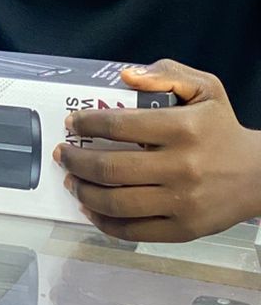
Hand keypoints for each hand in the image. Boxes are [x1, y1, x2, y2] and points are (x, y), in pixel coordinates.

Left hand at [56, 60, 260, 242]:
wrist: (258, 175)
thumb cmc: (222, 129)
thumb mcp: (204, 88)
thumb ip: (166, 73)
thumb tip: (125, 76)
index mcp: (183, 129)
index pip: (119, 125)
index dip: (87, 123)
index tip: (72, 124)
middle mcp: (181, 167)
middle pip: (111, 168)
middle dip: (76, 161)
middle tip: (63, 154)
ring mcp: (182, 202)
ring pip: (117, 203)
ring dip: (84, 192)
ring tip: (71, 181)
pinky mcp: (183, 229)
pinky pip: (134, 231)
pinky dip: (105, 222)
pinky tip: (91, 209)